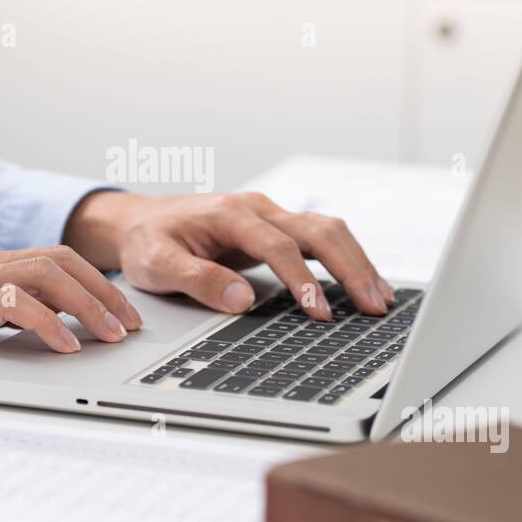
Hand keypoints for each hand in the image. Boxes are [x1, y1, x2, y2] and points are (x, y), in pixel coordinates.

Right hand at [0, 245, 141, 417]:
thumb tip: (65, 328)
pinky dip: (46, 322)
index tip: (123, 311)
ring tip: (110, 334)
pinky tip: (66, 344)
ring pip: (41, 275)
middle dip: (102, 290)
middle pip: (56, 260)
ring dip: (85, 305)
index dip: (94, 281)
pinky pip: (10, 306)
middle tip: (130, 323)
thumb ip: (7, 315)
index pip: (52, 258)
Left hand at [64, 191, 394, 322]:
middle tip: (372, 307)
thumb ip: (198, 280)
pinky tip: (364, 284)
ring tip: (380, 299)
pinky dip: (347, 259)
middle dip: (350, 268)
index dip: (302, 279)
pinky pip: (321, 239)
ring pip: (328, 230)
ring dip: (357, 262)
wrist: (141, 222)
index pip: (277, 245)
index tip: (319, 312)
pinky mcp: (277, 228)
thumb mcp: (157, 264)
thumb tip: (241, 299)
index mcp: (230, 213)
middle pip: (318, 230)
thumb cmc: (148, 242)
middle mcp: (257, 208)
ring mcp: (271, 215)